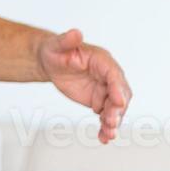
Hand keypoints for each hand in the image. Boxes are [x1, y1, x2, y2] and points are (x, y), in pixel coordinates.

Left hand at [39, 28, 132, 142]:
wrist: (50, 62)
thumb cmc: (56, 50)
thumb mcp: (58, 44)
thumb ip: (68, 40)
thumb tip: (75, 32)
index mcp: (103, 61)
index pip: (115, 76)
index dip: (117, 88)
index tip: (118, 101)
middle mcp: (108, 77)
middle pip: (119, 95)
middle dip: (117, 109)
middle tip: (111, 122)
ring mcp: (105, 90)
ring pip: (115, 109)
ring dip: (113, 122)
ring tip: (108, 135)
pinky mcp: (98, 101)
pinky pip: (105, 116)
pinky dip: (105, 127)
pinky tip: (104, 138)